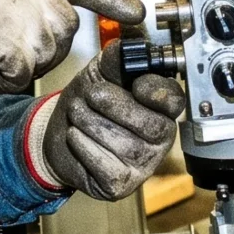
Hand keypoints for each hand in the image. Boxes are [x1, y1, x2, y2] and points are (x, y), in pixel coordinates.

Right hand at [0, 0, 143, 93]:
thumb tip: (51, 10)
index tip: (138, 14)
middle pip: (66, 28)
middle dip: (43, 45)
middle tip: (5, 44)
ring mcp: (22, 9)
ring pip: (47, 53)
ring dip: (21, 62)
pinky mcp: (10, 39)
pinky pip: (23, 72)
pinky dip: (4, 78)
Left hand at [30, 43, 183, 199]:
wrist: (58, 132)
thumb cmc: (88, 103)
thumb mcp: (101, 73)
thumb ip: (117, 59)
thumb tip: (127, 50)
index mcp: (161, 109)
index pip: (174, 101)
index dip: (158, 93)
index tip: (137, 84)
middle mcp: (159, 139)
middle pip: (151, 126)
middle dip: (114, 106)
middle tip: (90, 96)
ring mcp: (143, 165)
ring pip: (125, 146)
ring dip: (92, 123)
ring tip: (77, 113)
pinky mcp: (121, 184)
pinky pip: (106, 166)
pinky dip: (84, 146)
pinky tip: (76, 136)